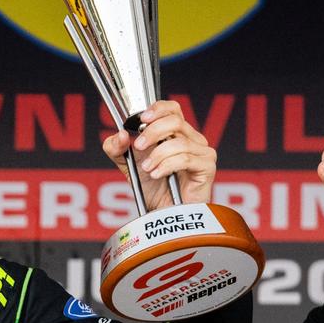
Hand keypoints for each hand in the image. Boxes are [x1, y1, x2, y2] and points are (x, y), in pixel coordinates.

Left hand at [102, 100, 216, 208]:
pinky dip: (167, 165)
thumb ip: (116, 149)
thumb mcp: (126, 165)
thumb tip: (120, 134)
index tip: (141, 119)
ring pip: (179, 142)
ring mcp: (202, 152)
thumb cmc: (152, 187)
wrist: (164, 214)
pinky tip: (157, 174)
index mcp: (175, 133)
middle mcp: (191, 139)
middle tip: (138, 147)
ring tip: (147, 168)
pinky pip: (186, 159)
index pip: (172, 109)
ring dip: (158, 154)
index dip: (158, 109)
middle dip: (152, 132)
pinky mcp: (207, 167)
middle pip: (175, 121)